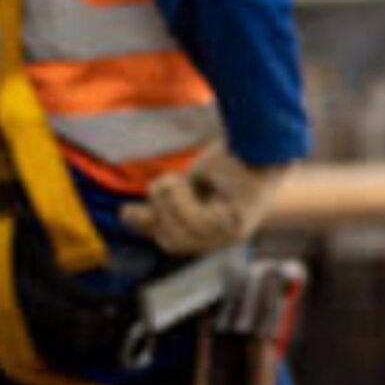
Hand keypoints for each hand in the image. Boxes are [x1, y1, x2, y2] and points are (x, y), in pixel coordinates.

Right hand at [119, 148, 283, 255]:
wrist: (259, 140)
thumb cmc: (230, 157)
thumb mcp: (187, 182)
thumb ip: (166, 203)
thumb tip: (125, 216)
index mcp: (215, 230)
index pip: (172, 241)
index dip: (149, 226)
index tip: (127, 211)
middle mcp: (225, 238)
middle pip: (172, 243)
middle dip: (157, 214)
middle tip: (162, 183)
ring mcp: (232, 234)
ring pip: (180, 234)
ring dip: (169, 203)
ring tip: (174, 178)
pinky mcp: (236, 225)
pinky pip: (194, 222)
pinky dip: (181, 199)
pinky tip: (185, 180)